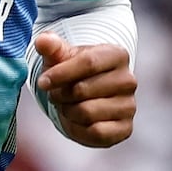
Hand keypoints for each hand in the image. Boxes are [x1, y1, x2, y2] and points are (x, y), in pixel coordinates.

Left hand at [33, 32, 136, 147]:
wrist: (84, 96)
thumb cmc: (72, 71)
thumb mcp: (60, 55)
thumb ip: (51, 45)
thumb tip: (42, 40)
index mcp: (117, 54)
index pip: (88, 62)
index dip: (61, 73)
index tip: (42, 82)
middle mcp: (128, 80)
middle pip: (83, 89)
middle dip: (60, 94)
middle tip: (55, 94)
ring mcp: (129, 105)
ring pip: (87, 112)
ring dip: (67, 111)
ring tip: (66, 105)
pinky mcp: (125, 128)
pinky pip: (96, 132)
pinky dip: (78, 128)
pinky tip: (76, 120)